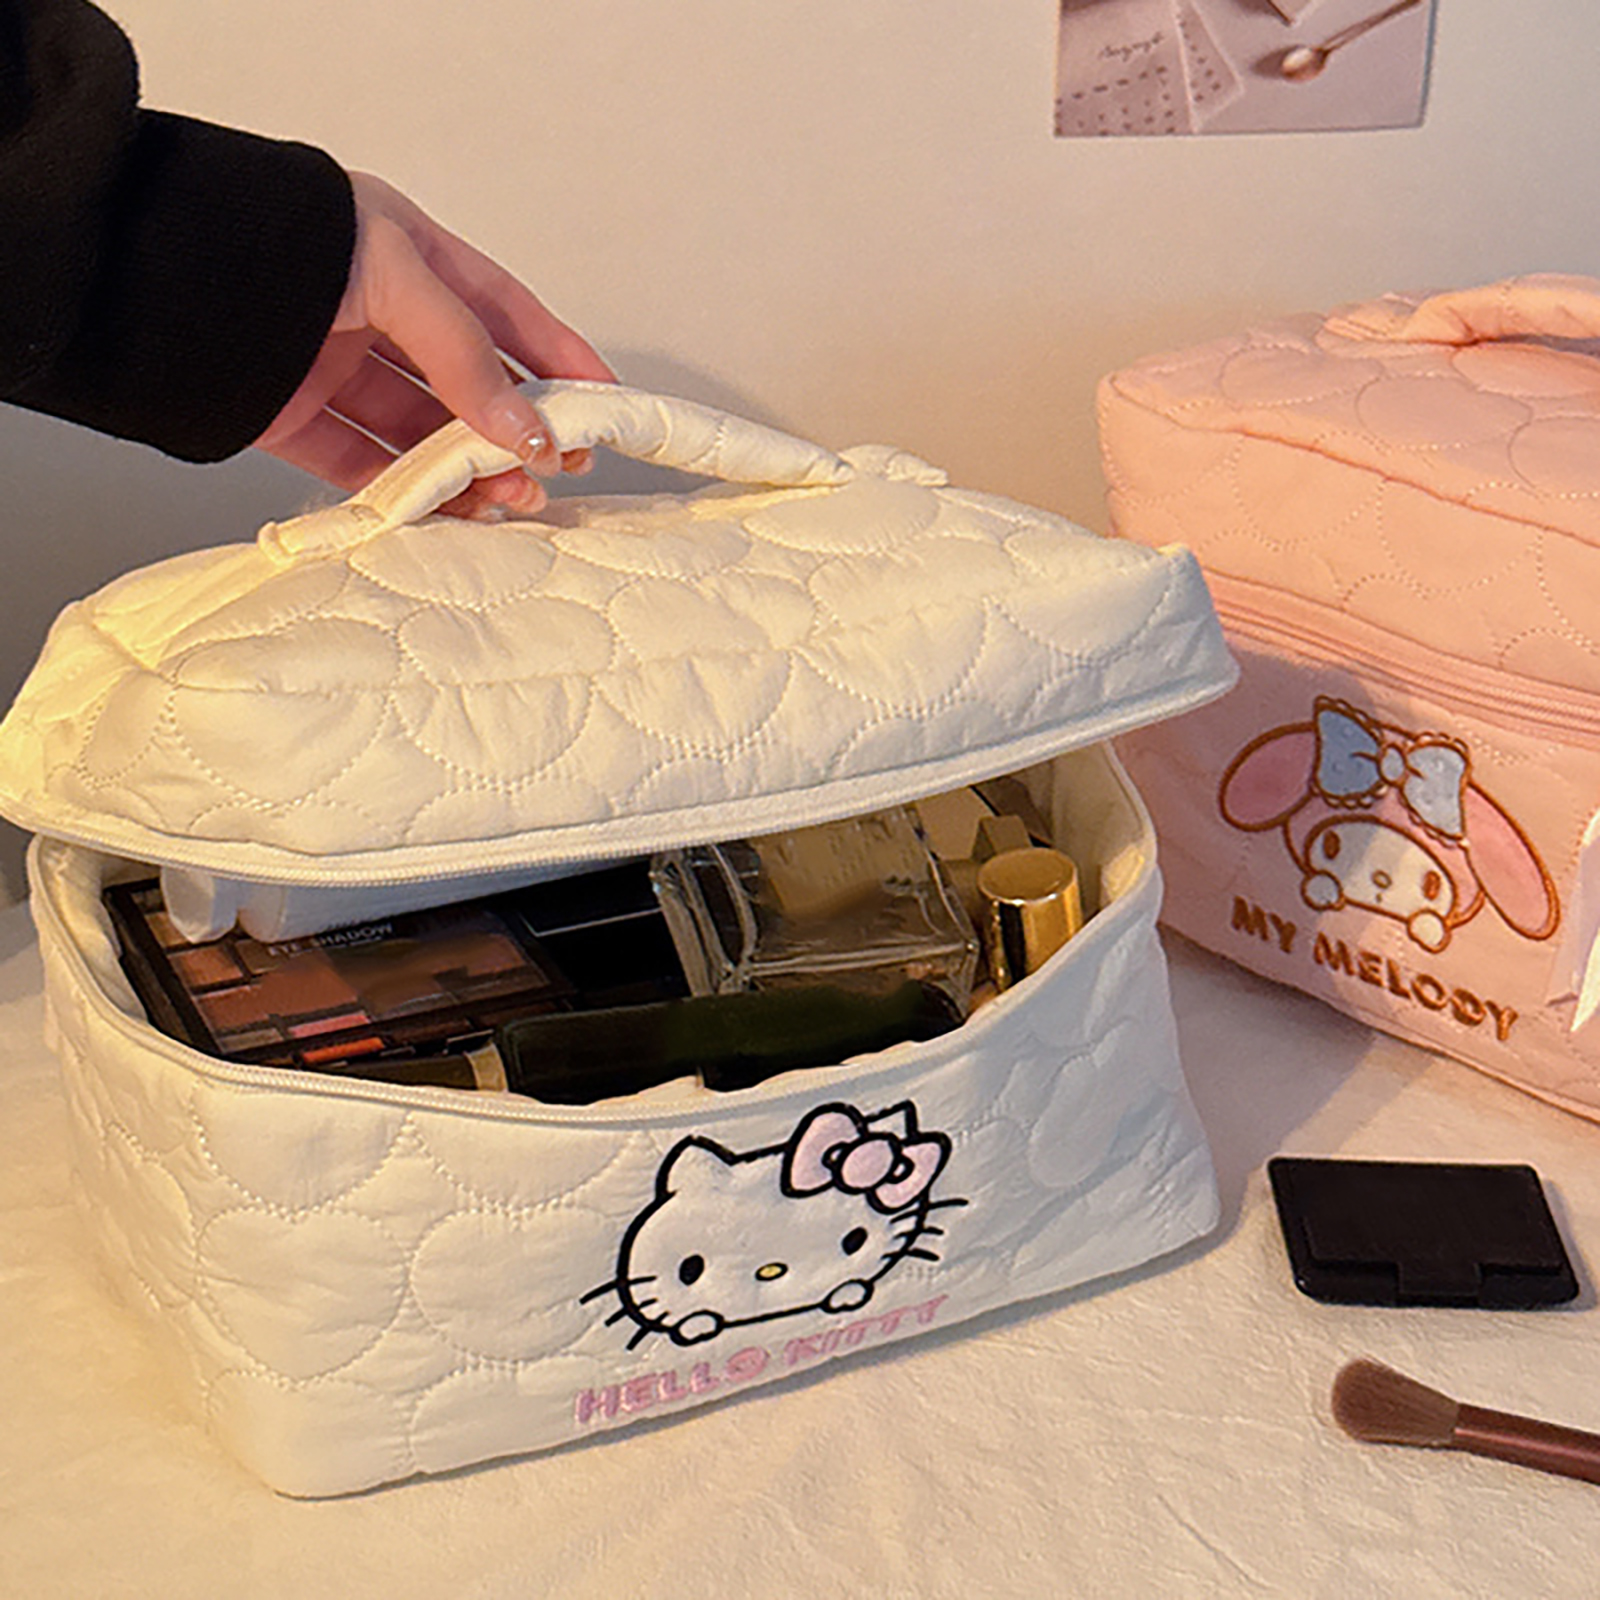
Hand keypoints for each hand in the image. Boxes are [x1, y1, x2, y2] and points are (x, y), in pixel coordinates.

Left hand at [254, 172, 615, 514]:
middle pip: (469, 386)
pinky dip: (407, 496)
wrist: (150, 270)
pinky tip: (446, 515)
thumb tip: (526, 429)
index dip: (559, 359)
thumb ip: (465, 355)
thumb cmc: (275, 239)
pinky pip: (365, 468)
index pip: (506, 315)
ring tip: (508, 503)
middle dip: (517, 432)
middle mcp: (378, 317)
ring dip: (469, 473)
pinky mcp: (295, 420)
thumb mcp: (397, 277)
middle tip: (553, 472)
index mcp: (410, 258)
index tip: (602, 406)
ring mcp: (337, 370)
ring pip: (422, 435)